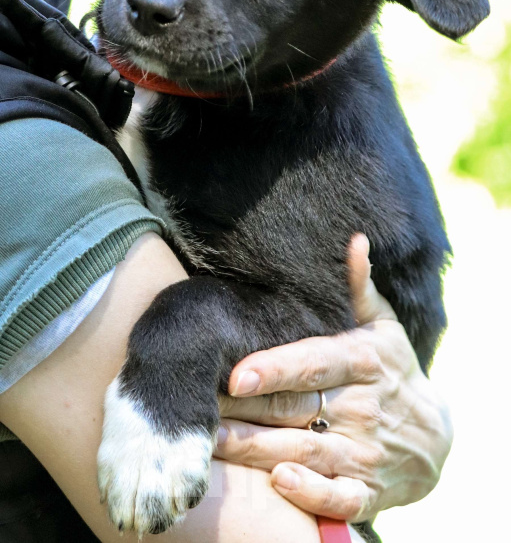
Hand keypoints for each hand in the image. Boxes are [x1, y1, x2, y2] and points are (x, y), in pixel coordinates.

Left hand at [214, 234, 452, 522]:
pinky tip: (279, 481)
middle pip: (295, 408)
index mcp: (362, 359)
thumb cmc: (393, 369)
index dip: (275, 368)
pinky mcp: (368, 489)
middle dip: (245, 410)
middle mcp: (362, 406)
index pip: (313, 362)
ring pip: (304, 450)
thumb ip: (360, 287)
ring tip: (210, 442)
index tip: (235, 372)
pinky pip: (338, 495)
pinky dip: (311, 492)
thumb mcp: (383, 326)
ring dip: (256, 449)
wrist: (435, 435)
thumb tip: (354, 239)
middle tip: (198, 406)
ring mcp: (365, 451)